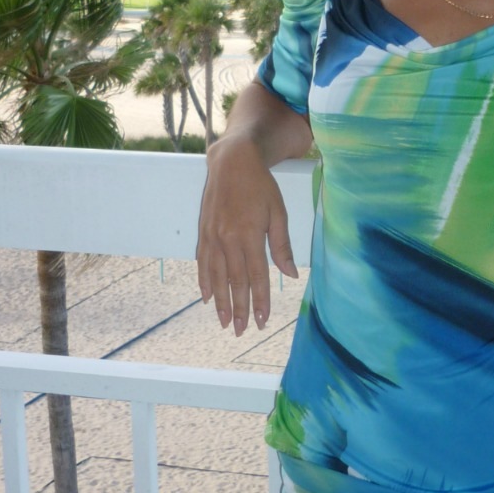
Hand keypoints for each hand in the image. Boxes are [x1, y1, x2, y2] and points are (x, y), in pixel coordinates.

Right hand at [196, 138, 299, 333]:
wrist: (232, 162)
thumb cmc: (261, 186)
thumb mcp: (278, 213)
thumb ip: (282, 246)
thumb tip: (290, 274)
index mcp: (249, 236)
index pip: (256, 277)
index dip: (259, 302)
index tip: (262, 322)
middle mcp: (227, 240)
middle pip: (234, 282)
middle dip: (238, 309)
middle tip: (239, 331)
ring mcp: (212, 237)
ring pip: (215, 277)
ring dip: (219, 302)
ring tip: (223, 322)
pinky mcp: (203, 232)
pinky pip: (202, 263)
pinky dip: (204, 282)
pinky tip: (206, 297)